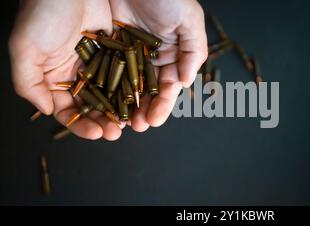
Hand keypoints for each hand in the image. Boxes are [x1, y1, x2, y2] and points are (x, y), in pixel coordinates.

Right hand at [9, 0, 123, 139]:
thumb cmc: (41, 14)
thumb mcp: (25, 50)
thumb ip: (29, 84)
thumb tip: (45, 110)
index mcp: (53, 78)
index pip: (67, 111)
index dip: (81, 125)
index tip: (96, 133)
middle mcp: (75, 74)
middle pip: (92, 106)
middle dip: (103, 121)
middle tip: (116, 132)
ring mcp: (97, 63)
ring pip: (111, 94)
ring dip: (120, 109)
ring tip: (131, 121)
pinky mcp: (114, 51)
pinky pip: (124, 74)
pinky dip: (131, 88)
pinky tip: (140, 99)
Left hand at [109, 0, 207, 131]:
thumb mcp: (189, 20)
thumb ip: (193, 51)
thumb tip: (186, 82)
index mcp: (172, 55)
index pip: (169, 86)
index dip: (163, 105)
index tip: (154, 120)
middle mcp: (151, 58)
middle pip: (148, 92)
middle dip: (143, 111)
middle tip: (136, 127)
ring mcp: (129, 54)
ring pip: (126, 87)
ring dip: (123, 107)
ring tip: (119, 123)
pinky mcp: (108, 47)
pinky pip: (106, 71)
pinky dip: (105, 89)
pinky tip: (102, 103)